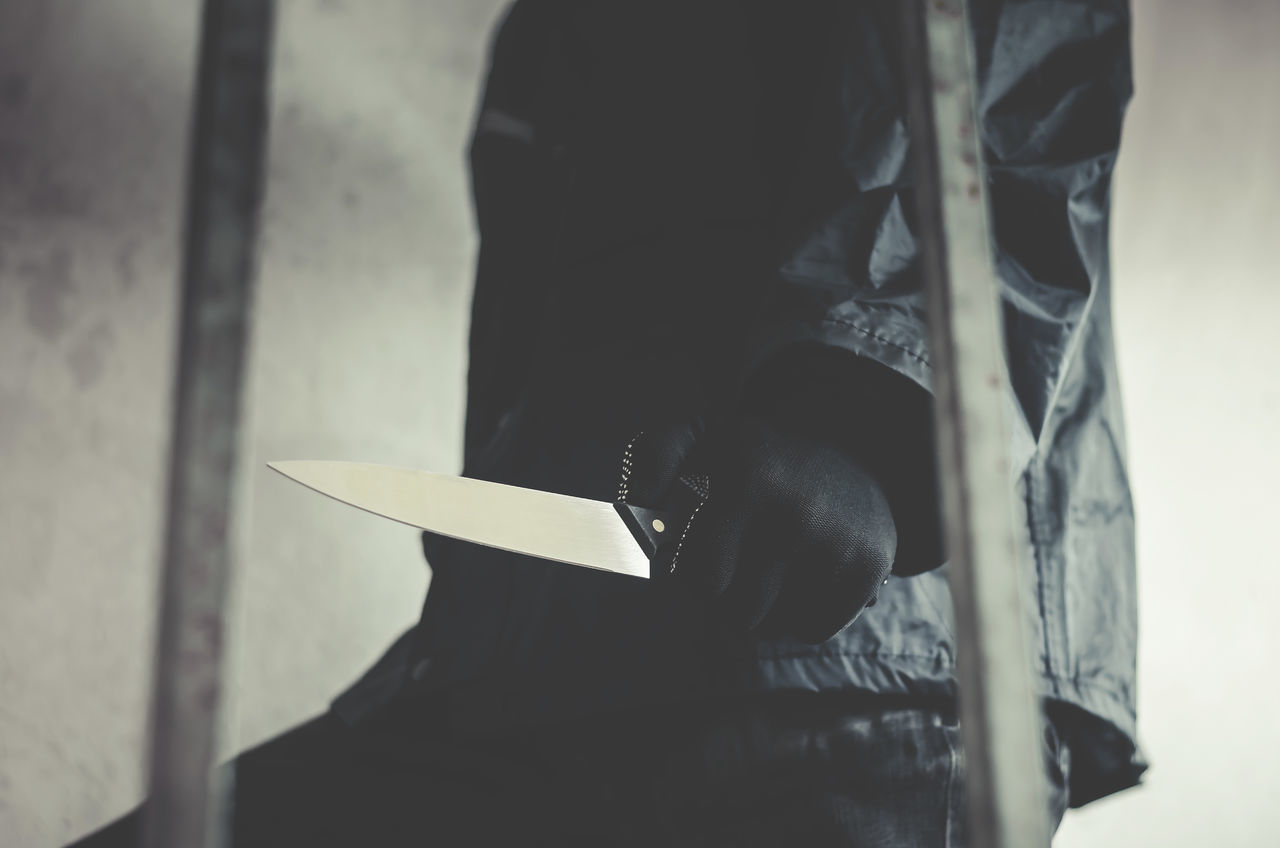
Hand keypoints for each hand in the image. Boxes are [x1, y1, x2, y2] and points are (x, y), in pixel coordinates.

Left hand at [624, 412, 896, 643]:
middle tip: (736, 559)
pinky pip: (809, 630)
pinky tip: (805, 576)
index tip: (695, 549)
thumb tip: (636, 500)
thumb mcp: (701, 435)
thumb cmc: (754, 459)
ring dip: (760, 608)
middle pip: (728, 606)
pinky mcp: (868, 567)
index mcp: (744, 474)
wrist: (854, 451)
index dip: (687, 572)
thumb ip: (655, 456)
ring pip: (766, 625)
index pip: (692, 574)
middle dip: (723, 593)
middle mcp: (792, 508)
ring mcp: (834, 540)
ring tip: (770, 564)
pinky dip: (801, 618)